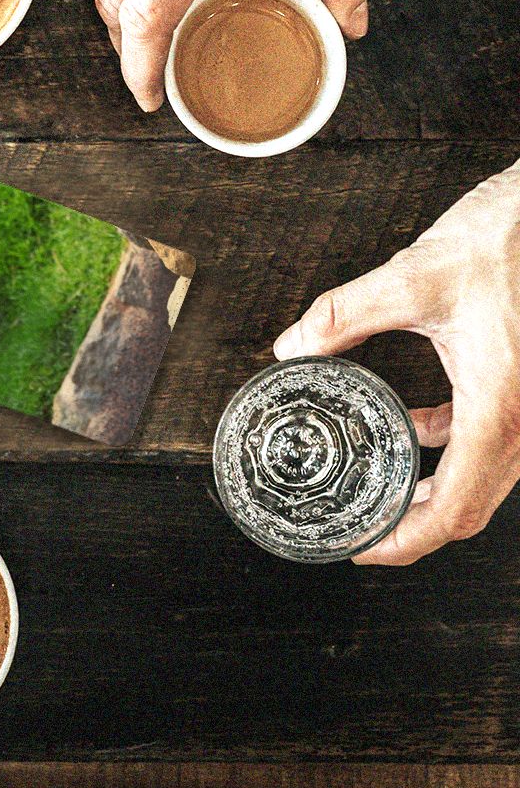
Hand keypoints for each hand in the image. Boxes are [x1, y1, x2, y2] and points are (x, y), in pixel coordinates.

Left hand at [274, 162, 519, 564]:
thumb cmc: (509, 238)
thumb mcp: (413, 277)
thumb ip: (342, 316)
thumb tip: (291, 347)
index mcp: (503, 405)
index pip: (456, 508)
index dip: (407, 540)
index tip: (364, 549)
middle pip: (472, 505)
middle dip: (415, 524)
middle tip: (363, 527)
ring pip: (484, 473)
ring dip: (433, 486)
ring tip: (381, 484)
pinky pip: (490, 434)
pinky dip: (449, 441)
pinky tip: (414, 425)